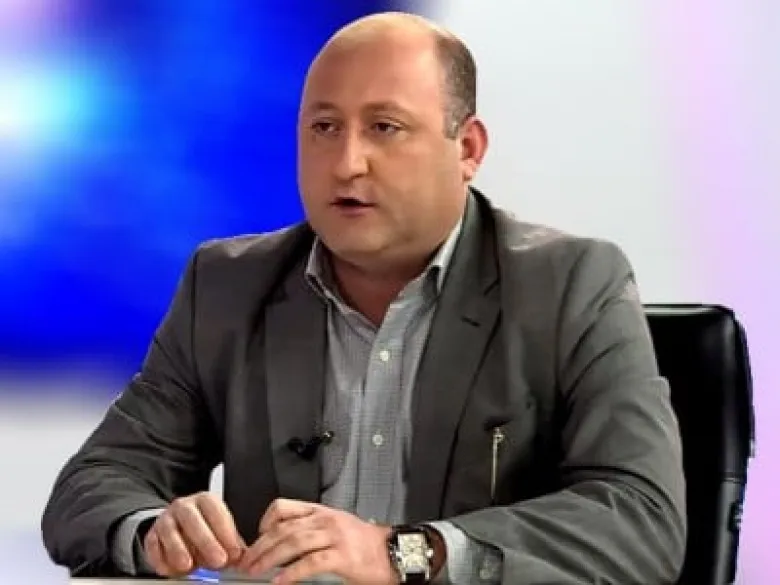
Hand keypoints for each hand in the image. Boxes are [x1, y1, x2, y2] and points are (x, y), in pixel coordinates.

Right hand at [142, 491, 245, 576]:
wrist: (178, 523)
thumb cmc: (205, 527)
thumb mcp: (222, 530)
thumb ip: (231, 542)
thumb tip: (242, 557)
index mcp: (205, 501)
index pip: (215, 511)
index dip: (226, 532)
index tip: (235, 552)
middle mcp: (184, 506)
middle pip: (192, 519)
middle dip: (206, 541)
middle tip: (218, 561)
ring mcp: (166, 520)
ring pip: (169, 531)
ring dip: (179, 549)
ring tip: (188, 566)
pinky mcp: (152, 535)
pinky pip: (153, 545)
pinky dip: (159, 558)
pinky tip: (169, 569)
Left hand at [237, 498, 397, 584]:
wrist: (393, 551)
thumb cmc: (365, 543)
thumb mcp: (334, 528)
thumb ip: (310, 531)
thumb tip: (280, 547)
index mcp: (321, 511)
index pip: (284, 507)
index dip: (264, 522)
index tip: (255, 538)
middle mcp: (325, 520)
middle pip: (283, 528)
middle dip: (260, 546)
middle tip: (247, 561)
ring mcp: (334, 536)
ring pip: (294, 542)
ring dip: (270, 558)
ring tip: (257, 570)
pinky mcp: (342, 556)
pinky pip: (311, 563)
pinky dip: (292, 573)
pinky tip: (281, 581)